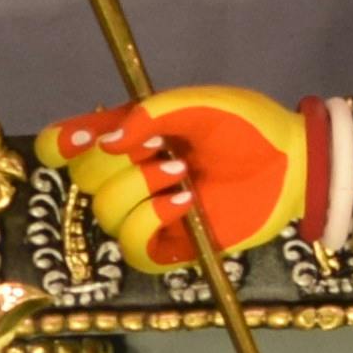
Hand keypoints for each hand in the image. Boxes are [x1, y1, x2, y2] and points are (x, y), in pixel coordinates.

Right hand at [45, 87, 307, 268]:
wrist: (294, 161)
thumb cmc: (248, 126)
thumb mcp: (200, 104)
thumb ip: (152, 112)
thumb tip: (108, 140)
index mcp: (128, 137)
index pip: (66, 145)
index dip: (59, 144)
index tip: (81, 140)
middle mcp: (130, 176)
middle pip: (84, 177)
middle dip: (117, 161)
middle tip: (161, 146)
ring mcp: (149, 213)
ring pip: (106, 212)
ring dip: (138, 189)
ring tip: (181, 172)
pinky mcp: (172, 246)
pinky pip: (134, 248)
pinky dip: (150, 222)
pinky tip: (184, 203)